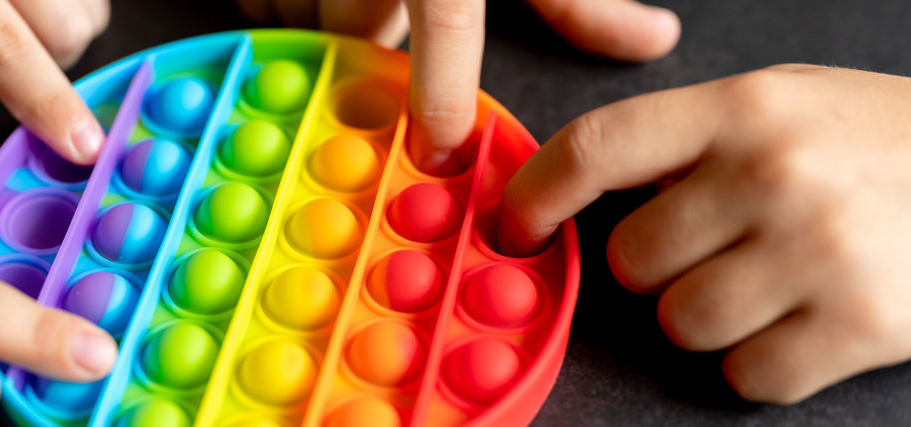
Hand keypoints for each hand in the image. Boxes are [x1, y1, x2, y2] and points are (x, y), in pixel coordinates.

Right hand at [235, 0, 680, 170]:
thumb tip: (652, 41)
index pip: (444, 24)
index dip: (439, 98)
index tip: (441, 152)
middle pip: (361, 36)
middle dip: (376, 37)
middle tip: (391, 6)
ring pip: (304, 22)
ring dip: (326, 18)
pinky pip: (261, 7)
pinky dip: (285, 2)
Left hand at [500, 65, 910, 402]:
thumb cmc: (883, 142)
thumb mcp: (786, 105)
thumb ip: (689, 141)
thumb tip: (582, 189)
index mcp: (745, 107)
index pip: (596, 147)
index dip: (534, 195)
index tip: (515, 228)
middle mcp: (775, 173)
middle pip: (633, 261)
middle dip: (660, 266)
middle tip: (721, 247)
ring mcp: (819, 250)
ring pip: (681, 325)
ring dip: (712, 317)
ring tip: (774, 280)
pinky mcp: (861, 325)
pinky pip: (748, 377)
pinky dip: (765, 363)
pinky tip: (808, 319)